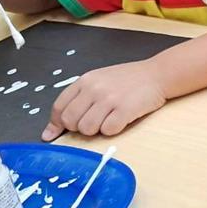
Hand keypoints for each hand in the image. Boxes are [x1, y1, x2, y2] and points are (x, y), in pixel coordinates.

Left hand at [42, 59, 167, 140]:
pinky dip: (113, 129)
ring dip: (97, 130)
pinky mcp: (125, 109)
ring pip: (87, 129)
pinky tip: (121, 119)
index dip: (57, 124)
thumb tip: (49, 132)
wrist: (157, 74)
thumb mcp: (99, 81)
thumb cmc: (128, 80)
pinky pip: (108, 130)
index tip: (57, 133)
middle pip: (71, 121)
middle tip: (94, 121)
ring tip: (109, 119)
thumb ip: (76, 101)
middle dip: (79, 127)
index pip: (59, 108)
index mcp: (85, 81)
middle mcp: (95, 89)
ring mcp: (110, 99)